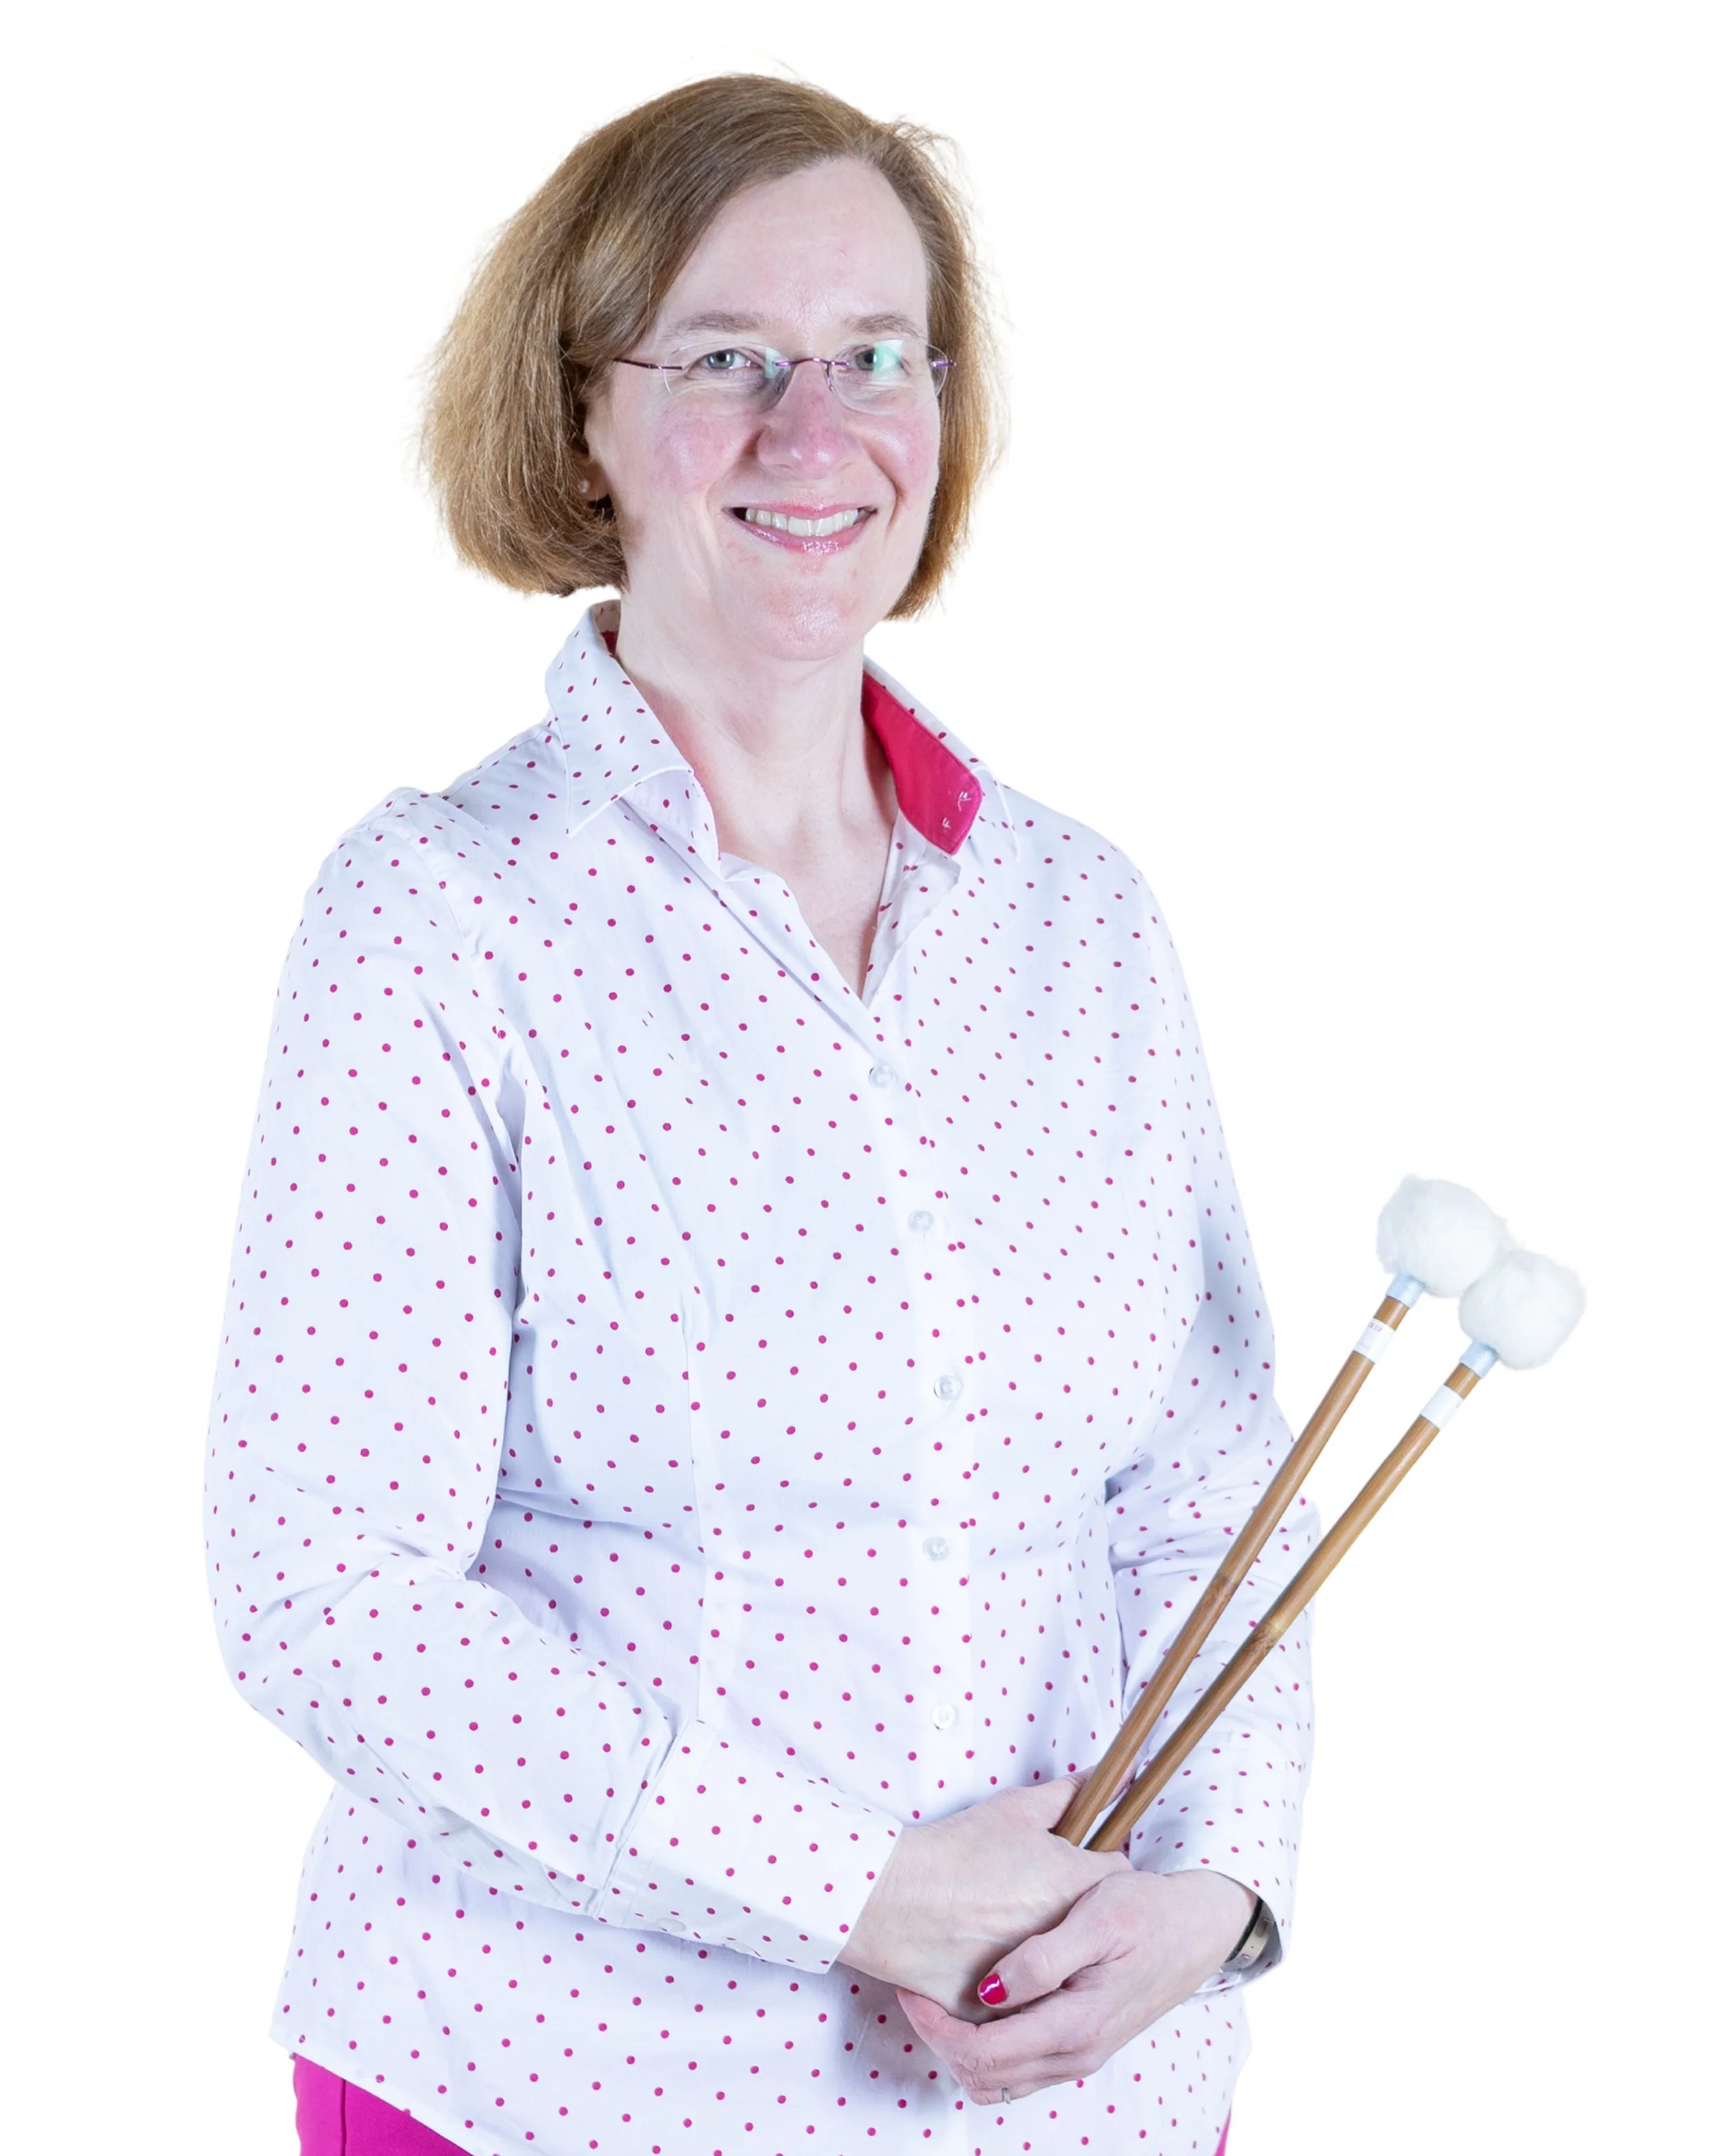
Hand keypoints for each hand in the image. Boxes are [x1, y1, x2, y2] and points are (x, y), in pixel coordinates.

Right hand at [835, 1777, 1129, 2018]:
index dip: (1093, 1863)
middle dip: (1072, 1909)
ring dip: (1047, 1951)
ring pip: (1059, 1968)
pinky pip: (1020, 2003)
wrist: (896, 1897)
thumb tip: (1112, 1775)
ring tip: (1005, 1924)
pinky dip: (1011, 1984)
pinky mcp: (1004, 2013)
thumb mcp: (1017, 1809)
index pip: (1116, 1874)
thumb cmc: (958, 1850)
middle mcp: (1067, 1938)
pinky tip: (985, 1957)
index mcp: (1077, 1885)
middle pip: (1089, 1922)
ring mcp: (1038, 1981)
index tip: (1068, 1863)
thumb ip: (1071, 1792)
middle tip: (1032, 1892)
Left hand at [895, 1867, 1257, 2102]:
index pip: (983, 2055)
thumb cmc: (1147, 1912)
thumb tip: (990, 1990)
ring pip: (998, 2080)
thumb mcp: (1096, 1918)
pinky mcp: (1080, 2045)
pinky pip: (1019, 2068)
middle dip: (940, 2040)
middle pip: (983, 2076)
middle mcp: (1075, 2054)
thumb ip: (1043, 1959)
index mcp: (1075, 2027)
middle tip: (917, 1990)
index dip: (936, 2029)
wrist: (1197, 1928)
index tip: (913, 1988)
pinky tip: (979, 2003)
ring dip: (961, 2047)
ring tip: (941, 1997)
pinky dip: (988, 2047)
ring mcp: (1078, 2055)